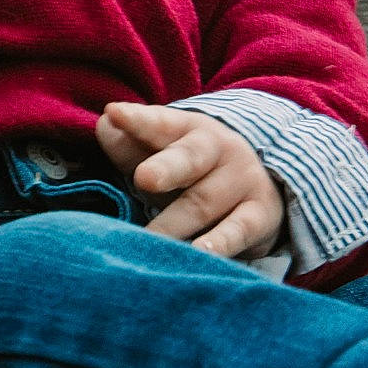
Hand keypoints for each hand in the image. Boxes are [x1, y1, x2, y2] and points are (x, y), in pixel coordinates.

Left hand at [96, 101, 285, 260]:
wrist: (262, 179)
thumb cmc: (192, 169)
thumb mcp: (164, 152)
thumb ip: (130, 144)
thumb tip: (104, 125)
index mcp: (186, 128)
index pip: (159, 123)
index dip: (137, 120)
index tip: (114, 114)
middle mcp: (218, 149)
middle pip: (189, 158)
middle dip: (166, 168)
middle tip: (144, 178)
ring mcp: (241, 180)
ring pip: (204, 202)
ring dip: (175, 224)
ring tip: (150, 241)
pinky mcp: (259, 214)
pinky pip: (238, 229)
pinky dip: (220, 243)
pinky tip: (201, 253)